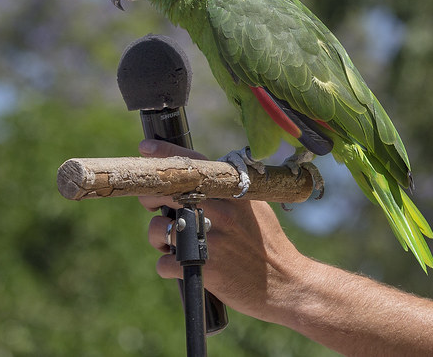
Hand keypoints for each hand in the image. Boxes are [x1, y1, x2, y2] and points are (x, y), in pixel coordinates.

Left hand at [139, 140, 310, 322]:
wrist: (287, 285)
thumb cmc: (268, 246)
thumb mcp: (256, 209)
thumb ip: (230, 192)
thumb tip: (198, 179)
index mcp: (235, 194)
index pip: (196, 164)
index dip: (167, 153)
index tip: (146, 148)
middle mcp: (222, 212)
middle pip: (166, 193)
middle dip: (150, 197)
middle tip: (153, 205)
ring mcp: (211, 240)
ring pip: (159, 228)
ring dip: (158, 237)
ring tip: (172, 244)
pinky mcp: (203, 270)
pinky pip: (164, 264)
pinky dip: (167, 267)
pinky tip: (181, 267)